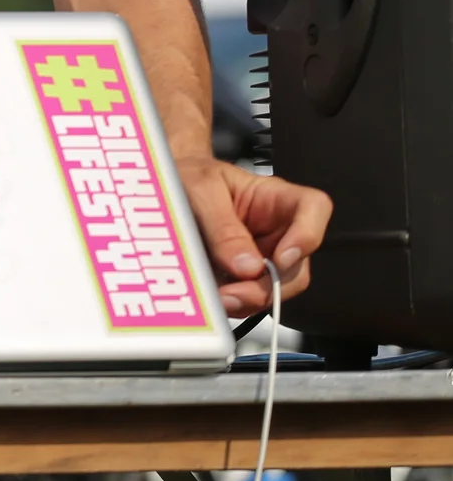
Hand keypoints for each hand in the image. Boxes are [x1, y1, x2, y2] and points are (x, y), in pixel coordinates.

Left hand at [179, 157, 330, 317]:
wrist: (166, 186)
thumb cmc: (189, 177)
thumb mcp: (200, 191)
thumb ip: (222, 227)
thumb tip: (248, 268)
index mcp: (275, 197)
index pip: (314, 208)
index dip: (307, 235)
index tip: (281, 257)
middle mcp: (278, 230)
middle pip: (298, 266)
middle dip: (270, 286)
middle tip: (235, 293)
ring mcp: (264, 256)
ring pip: (277, 290)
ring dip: (249, 300)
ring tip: (218, 298)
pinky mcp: (244, 277)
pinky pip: (250, 299)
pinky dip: (233, 303)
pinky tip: (212, 298)